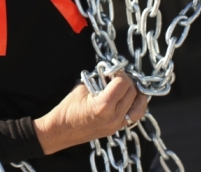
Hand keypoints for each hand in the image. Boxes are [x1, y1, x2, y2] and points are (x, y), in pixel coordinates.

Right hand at [32, 72, 148, 154]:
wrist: (61, 131)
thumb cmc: (67, 110)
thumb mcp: (82, 89)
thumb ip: (99, 80)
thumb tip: (110, 73)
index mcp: (103, 106)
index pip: (123, 83)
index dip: (120, 73)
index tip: (115, 70)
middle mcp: (113, 117)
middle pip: (133, 93)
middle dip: (128, 81)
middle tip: (120, 75)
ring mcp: (116, 125)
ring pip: (140, 107)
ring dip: (137, 94)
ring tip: (130, 86)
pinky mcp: (116, 129)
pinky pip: (134, 116)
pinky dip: (134, 105)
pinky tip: (128, 98)